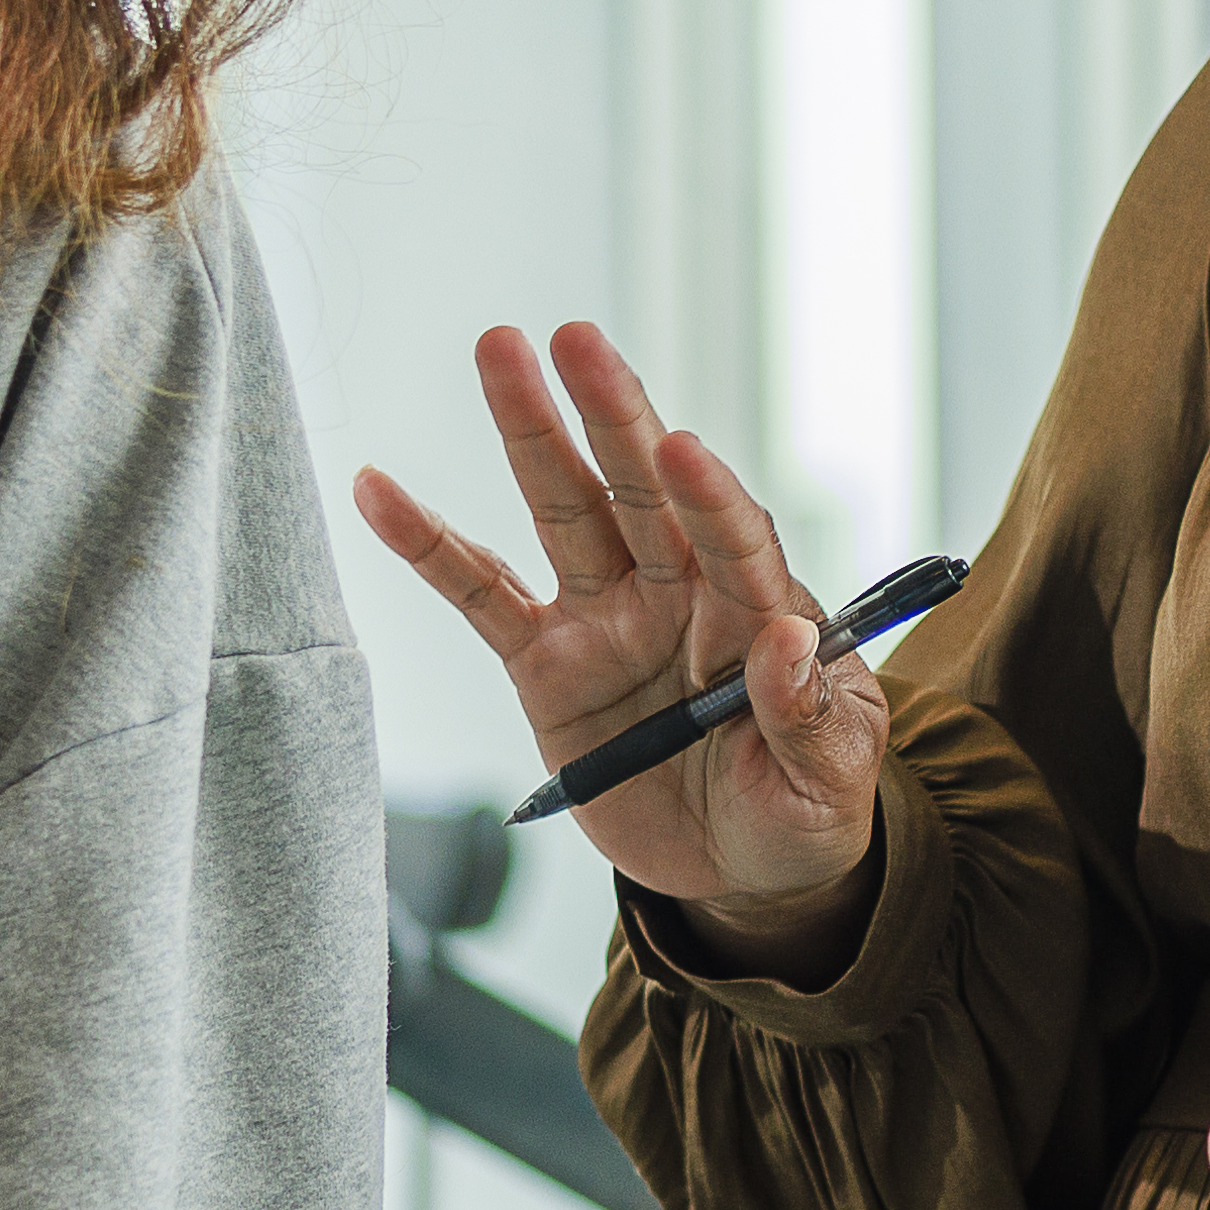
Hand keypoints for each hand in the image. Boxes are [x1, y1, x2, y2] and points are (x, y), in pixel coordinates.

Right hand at [347, 321, 884, 957]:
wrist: (738, 870)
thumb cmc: (801, 815)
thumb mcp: (829, 781)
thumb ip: (806, 715)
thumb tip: (788, 642)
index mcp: (758, 613)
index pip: (733, 539)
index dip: (708, 497)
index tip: (680, 448)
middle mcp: (679, 594)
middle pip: (642, 490)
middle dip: (612, 414)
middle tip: (577, 339)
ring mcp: (608, 618)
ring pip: (564, 511)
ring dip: (532, 433)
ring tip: (500, 350)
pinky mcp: (547, 662)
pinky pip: (479, 595)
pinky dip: (429, 545)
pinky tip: (380, 492)